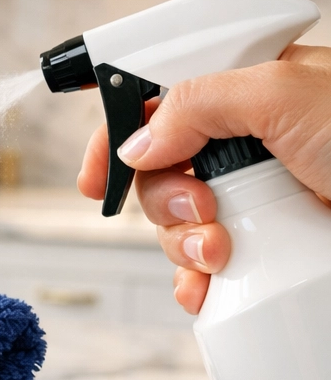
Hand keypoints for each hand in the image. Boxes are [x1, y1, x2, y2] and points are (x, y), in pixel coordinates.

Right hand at [78, 44, 330, 313]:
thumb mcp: (283, 95)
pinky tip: (209, 287)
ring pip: (177, 222)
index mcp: (242, 92)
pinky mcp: (268, 244)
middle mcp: (242, 144)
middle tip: (203, 210)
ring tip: (222, 252)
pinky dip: (196, 280)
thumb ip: (196, 102)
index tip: (96, 178)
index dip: (115, 138)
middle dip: (165, 200)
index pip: (154, 104)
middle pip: (157, 172)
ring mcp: (254, 197)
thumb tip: (137, 142)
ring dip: (184, 244)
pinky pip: (204, 266)